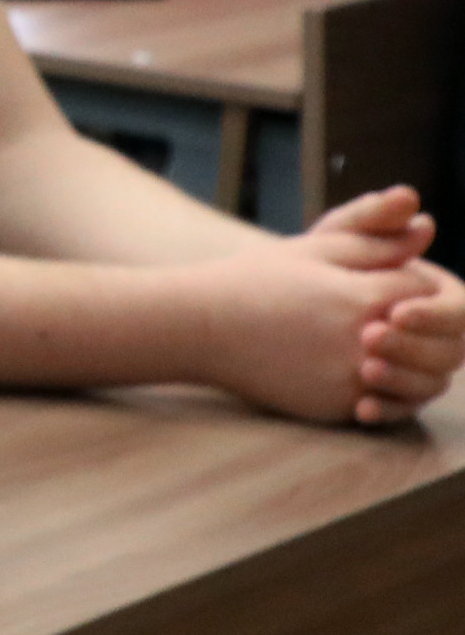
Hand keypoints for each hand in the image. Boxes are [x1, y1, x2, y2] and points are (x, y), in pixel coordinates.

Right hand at [193, 193, 464, 424]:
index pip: (428, 291)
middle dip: (423, 327)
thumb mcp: (314, 248)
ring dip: (412, 361)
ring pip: (418, 379)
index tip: (394, 280)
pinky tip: (359, 369)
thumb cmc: (254, 279)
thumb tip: (427, 227)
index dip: (416, 283)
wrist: (200, 327)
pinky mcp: (336, 407)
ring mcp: (351, 381)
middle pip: (434, 342)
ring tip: (383, 344)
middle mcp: (365, 345)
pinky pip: (385, 403)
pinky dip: (384, 389)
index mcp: (364, 297)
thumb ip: (377, 242)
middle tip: (394, 316)